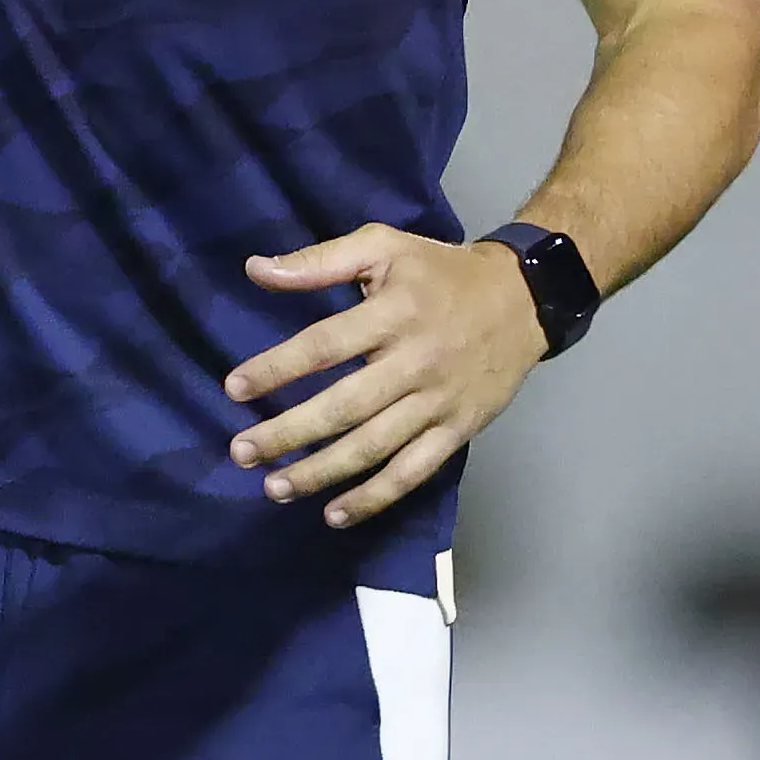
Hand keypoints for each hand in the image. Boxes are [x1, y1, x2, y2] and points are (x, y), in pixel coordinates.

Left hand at [225, 226, 545, 529]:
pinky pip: (413, 472)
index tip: (234, 389)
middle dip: (288, 433)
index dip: (277, 369)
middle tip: (242, 452)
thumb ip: (320, 261)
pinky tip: (335, 514)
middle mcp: (414, 363)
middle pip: (344, 407)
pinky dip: (375, 497)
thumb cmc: (440, 271)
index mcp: (392, 314)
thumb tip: (256, 270)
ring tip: (274, 488)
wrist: (524, 299)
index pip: (324, 347)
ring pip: (374, 447)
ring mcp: (438, 403)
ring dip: (321, 473)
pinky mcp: (458, 431)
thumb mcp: (383, 246)